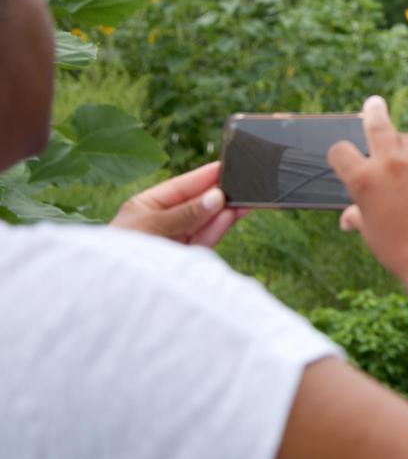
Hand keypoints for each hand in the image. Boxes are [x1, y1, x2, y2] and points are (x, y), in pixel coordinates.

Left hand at [110, 162, 247, 246]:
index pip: (180, 187)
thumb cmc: (120, 253)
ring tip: (245, 199)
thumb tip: (216, 197)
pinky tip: (232, 215)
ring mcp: (174, 241)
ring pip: (204, 222)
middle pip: (196, 204)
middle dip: (218, 194)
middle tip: (242, 182)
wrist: (112, 292)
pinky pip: (205, 239)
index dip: (203, 177)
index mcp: (146, 207)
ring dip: (224, 211)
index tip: (226, 166)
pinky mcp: (184, 259)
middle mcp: (162, 223)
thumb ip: (185, 213)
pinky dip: (219, 228)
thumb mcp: (150, 225)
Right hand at [329, 96, 407, 278]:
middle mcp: (391, 163)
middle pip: (377, 123)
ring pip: (407, 141)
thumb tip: (348, 218)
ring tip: (402, 165)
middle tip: (373, 104)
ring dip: (401, 147)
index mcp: (364, 179)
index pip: (340, 150)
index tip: (344, 158)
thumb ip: (359, 216)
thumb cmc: (401, 251)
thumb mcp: (372, 234)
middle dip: (373, 112)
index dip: (339, 156)